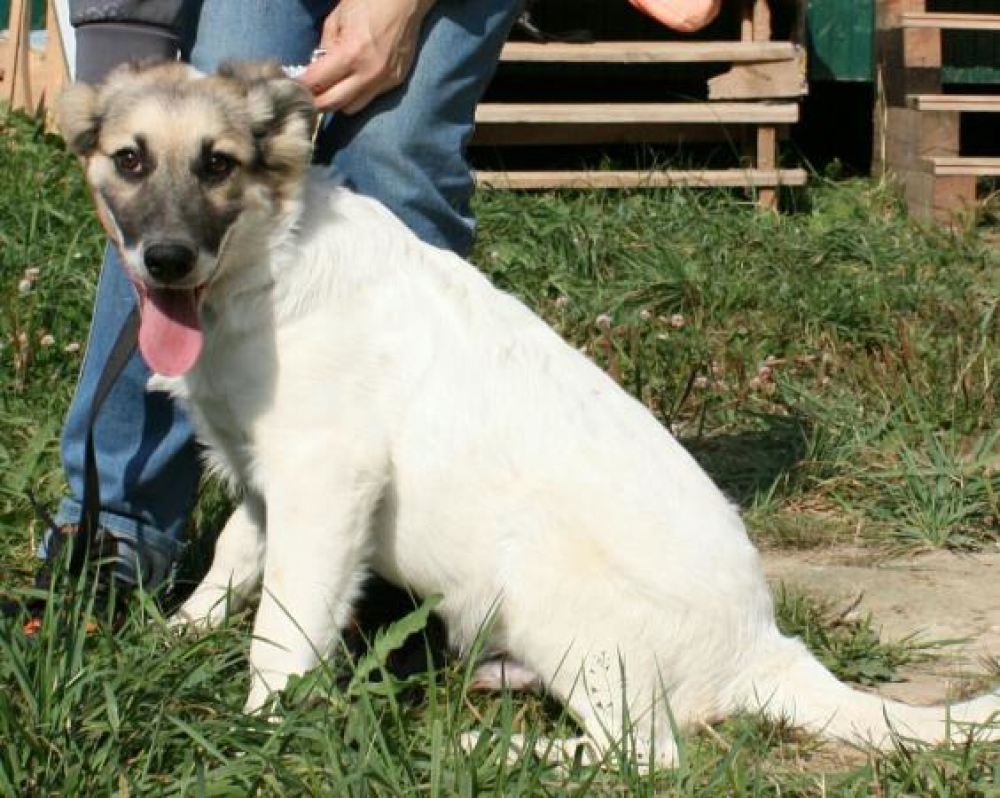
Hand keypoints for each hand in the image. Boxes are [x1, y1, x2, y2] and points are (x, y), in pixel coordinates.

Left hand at [301, 0, 435, 114]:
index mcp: (350, 54)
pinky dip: (356, 94)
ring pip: (351, 107)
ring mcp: (383, 81)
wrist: (407, 1)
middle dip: (314, 101)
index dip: (300, 86)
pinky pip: (369, 98)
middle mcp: (368, 73)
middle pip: (332, 104)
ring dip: (336, 101)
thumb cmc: (370, 1)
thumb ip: (324, 46)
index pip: (316, 82)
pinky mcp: (395, 82)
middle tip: (304, 95)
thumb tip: (316, 67)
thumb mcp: (337, 17)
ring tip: (329, 89)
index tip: (292, 86)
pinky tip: (352, 81)